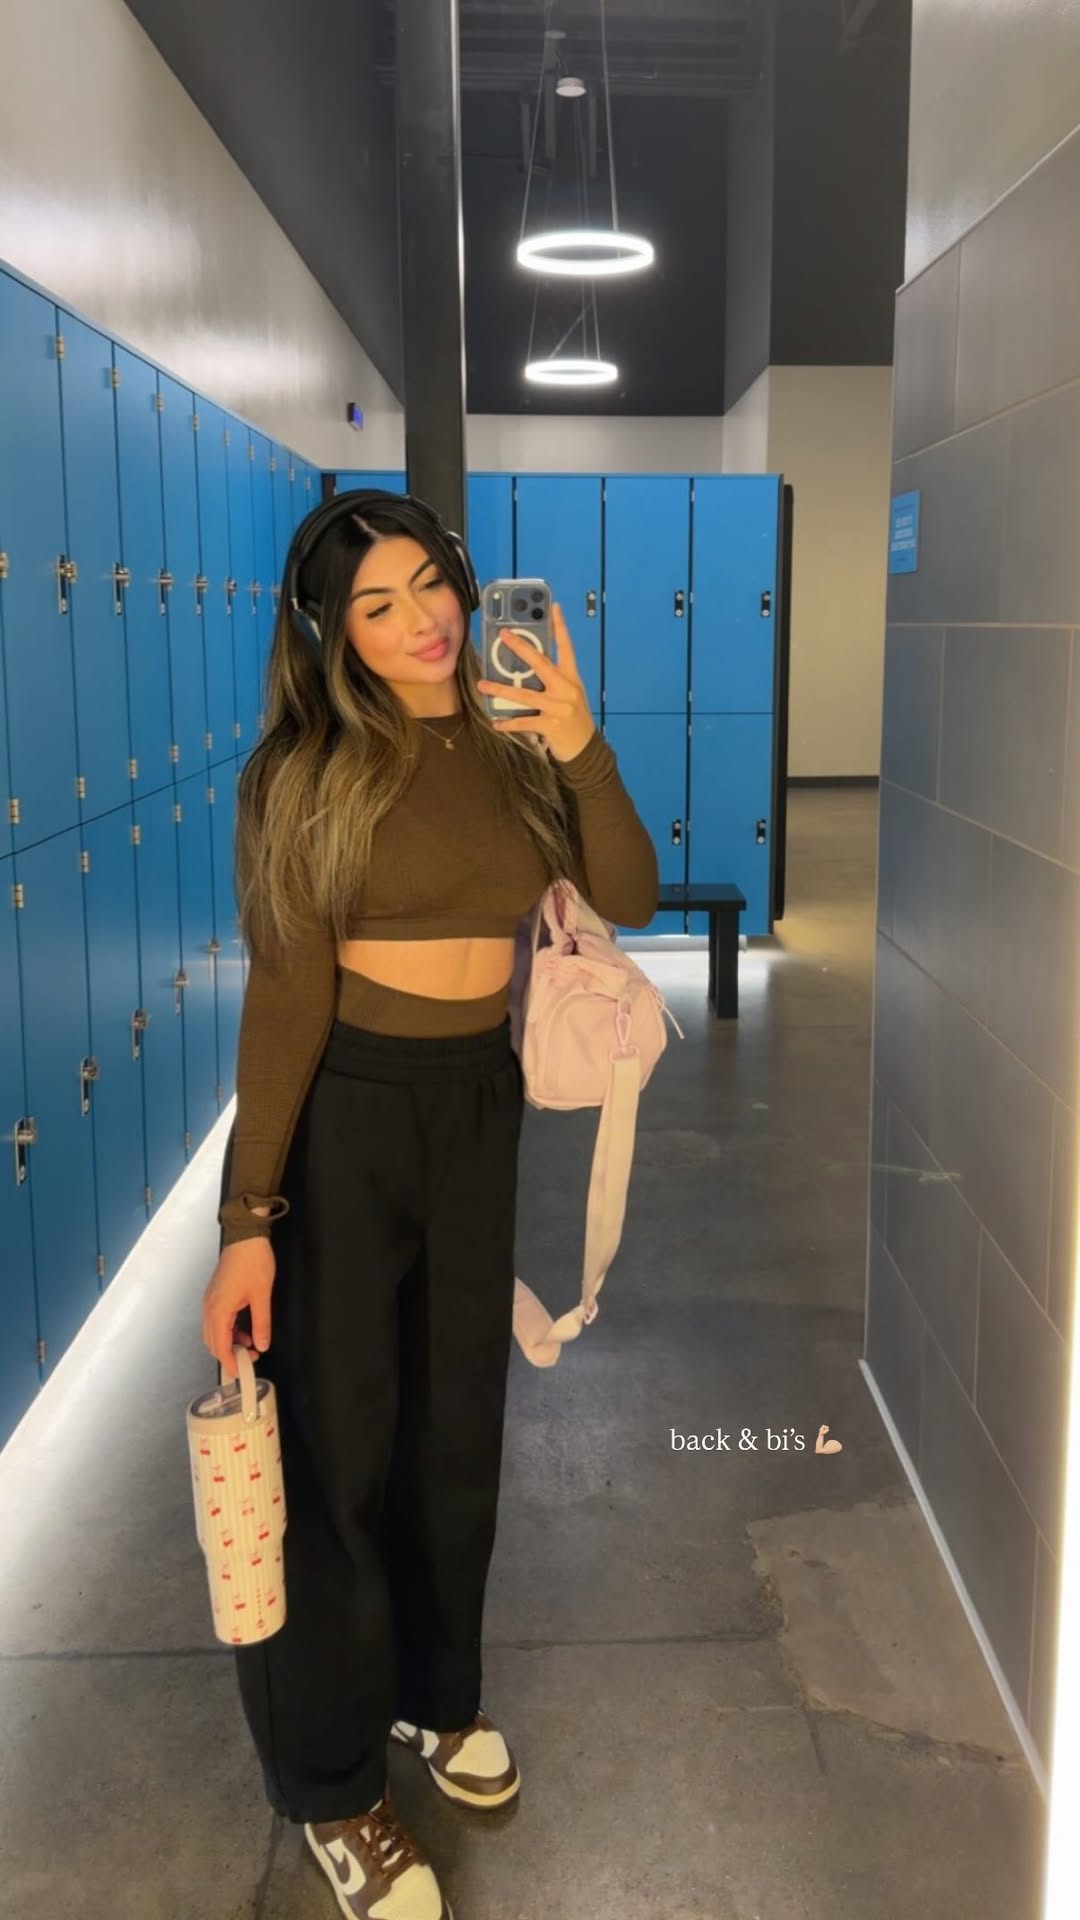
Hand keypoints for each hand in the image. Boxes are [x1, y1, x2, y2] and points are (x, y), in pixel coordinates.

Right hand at [202, 1240, 275, 1377]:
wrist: (245, 1236)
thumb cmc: (253, 1262)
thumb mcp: (261, 1296)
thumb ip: (261, 1323)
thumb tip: (262, 1344)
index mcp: (218, 1310)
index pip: (219, 1346)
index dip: (229, 1362)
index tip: (240, 1373)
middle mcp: (209, 1307)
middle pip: (212, 1341)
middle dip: (229, 1354)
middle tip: (250, 1359)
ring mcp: (210, 1300)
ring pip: (214, 1331)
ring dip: (229, 1342)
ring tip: (251, 1345)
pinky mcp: (214, 1294)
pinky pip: (217, 1320)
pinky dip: (228, 1330)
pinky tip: (245, 1330)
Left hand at [476, 602, 595, 762]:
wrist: (585, 748)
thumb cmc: (574, 719)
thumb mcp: (569, 695)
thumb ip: (553, 681)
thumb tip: (526, 669)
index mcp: (571, 678)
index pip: (566, 647)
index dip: (560, 627)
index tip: (553, 608)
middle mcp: (566, 689)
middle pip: (541, 663)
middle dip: (521, 647)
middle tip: (504, 635)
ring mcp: (558, 707)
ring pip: (525, 694)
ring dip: (501, 689)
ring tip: (482, 685)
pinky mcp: (550, 725)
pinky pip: (524, 722)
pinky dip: (508, 723)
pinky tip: (496, 722)